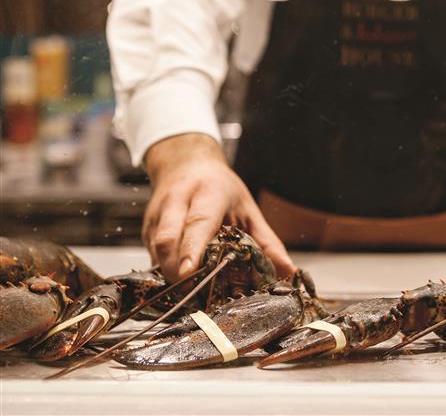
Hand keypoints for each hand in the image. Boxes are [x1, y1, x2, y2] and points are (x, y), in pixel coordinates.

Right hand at [142, 133, 295, 280]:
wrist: (185, 163)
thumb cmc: (220, 188)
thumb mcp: (248, 210)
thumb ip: (267, 242)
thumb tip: (288, 271)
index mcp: (208, 193)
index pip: (197, 222)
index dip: (192, 248)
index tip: (190, 272)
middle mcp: (177, 201)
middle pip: (168, 238)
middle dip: (176, 268)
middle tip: (193, 292)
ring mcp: (157, 214)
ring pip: (155, 248)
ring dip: (170, 273)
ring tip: (190, 291)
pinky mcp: (146, 227)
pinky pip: (152, 254)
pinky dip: (165, 270)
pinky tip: (181, 282)